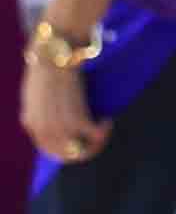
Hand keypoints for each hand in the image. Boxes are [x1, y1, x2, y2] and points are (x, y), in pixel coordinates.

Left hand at [22, 54, 102, 170]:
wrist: (53, 58)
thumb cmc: (46, 70)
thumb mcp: (35, 96)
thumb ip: (40, 113)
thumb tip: (56, 123)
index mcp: (31, 124)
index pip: (49, 150)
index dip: (68, 150)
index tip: (81, 141)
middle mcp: (44, 130)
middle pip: (67, 155)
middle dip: (85, 150)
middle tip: (97, 138)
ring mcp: (60, 128)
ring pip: (83, 150)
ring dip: (97, 142)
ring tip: (103, 126)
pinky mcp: (78, 121)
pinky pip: (96, 136)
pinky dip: (104, 129)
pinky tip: (106, 119)